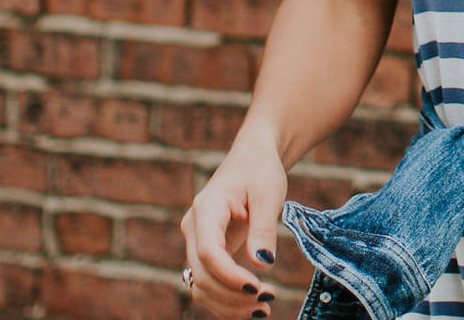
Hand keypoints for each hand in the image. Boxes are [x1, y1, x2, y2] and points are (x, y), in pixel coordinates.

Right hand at [180, 138, 286, 318]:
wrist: (251, 159)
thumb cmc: (260, 170)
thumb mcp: (269, 193)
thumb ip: (264, 228)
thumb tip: (263, 264)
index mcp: (207, 208)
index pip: (209, 251)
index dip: (229, 275)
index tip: (257, 287)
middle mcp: (194, 228)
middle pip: (202, 273)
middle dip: (232, 294)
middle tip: (267, 301)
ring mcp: (196, 241)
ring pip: (200, 284)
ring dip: (227, 303)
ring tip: (262, 309)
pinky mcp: (206, 251)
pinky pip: (209, 282)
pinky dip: (226, 298)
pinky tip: (252, 305)